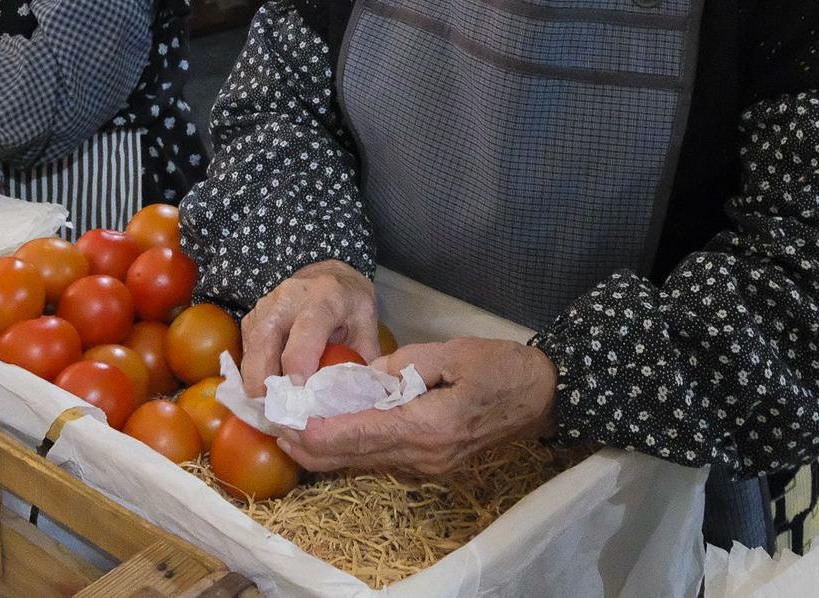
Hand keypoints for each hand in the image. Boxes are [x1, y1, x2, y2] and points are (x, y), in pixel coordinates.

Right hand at [237, 260, 380, 399]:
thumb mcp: (367, 325)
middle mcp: (289, 298)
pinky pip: (247, 349)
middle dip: (265, 381)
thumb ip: (362, 359)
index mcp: (324, 299)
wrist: (328, 273)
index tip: (298, 397)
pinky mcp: (253, 316)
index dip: (298, 365)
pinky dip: (252, 373)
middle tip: (274, 413)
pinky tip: (264, 393)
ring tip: (267, 410)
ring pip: (251, 347)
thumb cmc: (349, 303)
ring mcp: (266, 305)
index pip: (305, 333)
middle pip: (266, 341)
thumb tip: (357, 397)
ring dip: (255, 381)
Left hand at [276, 338, 557, 475]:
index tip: (288, 423)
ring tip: (292, 431)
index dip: (321, 432)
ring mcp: (428, 465)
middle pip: (356, 457)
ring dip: (328, 450)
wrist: (542, 397)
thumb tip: (365, 376)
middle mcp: (424, 455)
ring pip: (365, 462)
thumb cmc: (502, 368)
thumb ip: (406, 364)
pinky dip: (351, 448)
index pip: (362, 434)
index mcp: (429, 426)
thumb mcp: (453, 353)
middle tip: (276, 428)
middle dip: (312, 446)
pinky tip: (330, 435)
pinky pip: (381, 458)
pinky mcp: (431, 463)